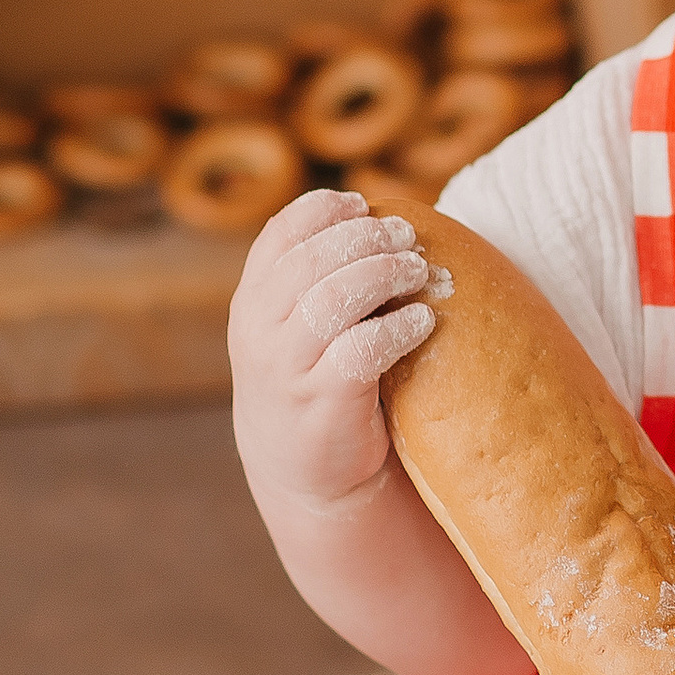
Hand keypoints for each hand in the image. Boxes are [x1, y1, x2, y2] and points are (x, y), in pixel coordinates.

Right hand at [228, 188, 443, 519]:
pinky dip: (398, 328)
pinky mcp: (322, 401)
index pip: (281, 234)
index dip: (324, 210)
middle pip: (313, 258)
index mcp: (252, 300)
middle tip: (408, 237)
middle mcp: (259, 329)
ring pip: (334, 297)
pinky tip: (422, 321)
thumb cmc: (312, 380)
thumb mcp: (293, 327)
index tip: (363, 204)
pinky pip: (362, 349)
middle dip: (367, 237)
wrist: (304, 471)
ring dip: (385, 273)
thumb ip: (316, 278)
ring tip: (420, 271)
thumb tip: (380, 218)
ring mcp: (286, 367)